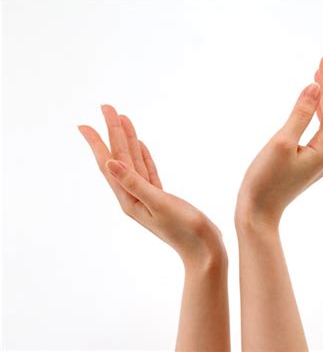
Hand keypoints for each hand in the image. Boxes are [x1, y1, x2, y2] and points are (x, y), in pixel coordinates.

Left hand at [79, 105, 225, 268]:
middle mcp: (133, 196)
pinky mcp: (160, 197)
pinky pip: (147, 171)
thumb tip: (110, 163)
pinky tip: (140, 145)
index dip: (98, 143)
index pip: (110, 164)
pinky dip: (143, 156)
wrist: (203, 249)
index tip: (84, 124)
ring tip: (122, 119)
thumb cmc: (185, 230)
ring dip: (128, 140)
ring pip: (134, 161)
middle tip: (107, 107)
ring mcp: (147, 196)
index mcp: (129, 199)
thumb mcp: (159, 205)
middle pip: (120, 158)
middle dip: (113, 132)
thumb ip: (135, 184)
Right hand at [235, 49, 322, 231]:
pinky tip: (315, 98)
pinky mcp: (311, 160)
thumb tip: (315, 87)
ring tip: (322, 69)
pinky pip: (321, 128)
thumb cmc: (265, 180)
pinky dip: (319, 110)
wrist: (258, 212)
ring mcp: (322, 158)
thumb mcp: (281, 143)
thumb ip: (300, 114)